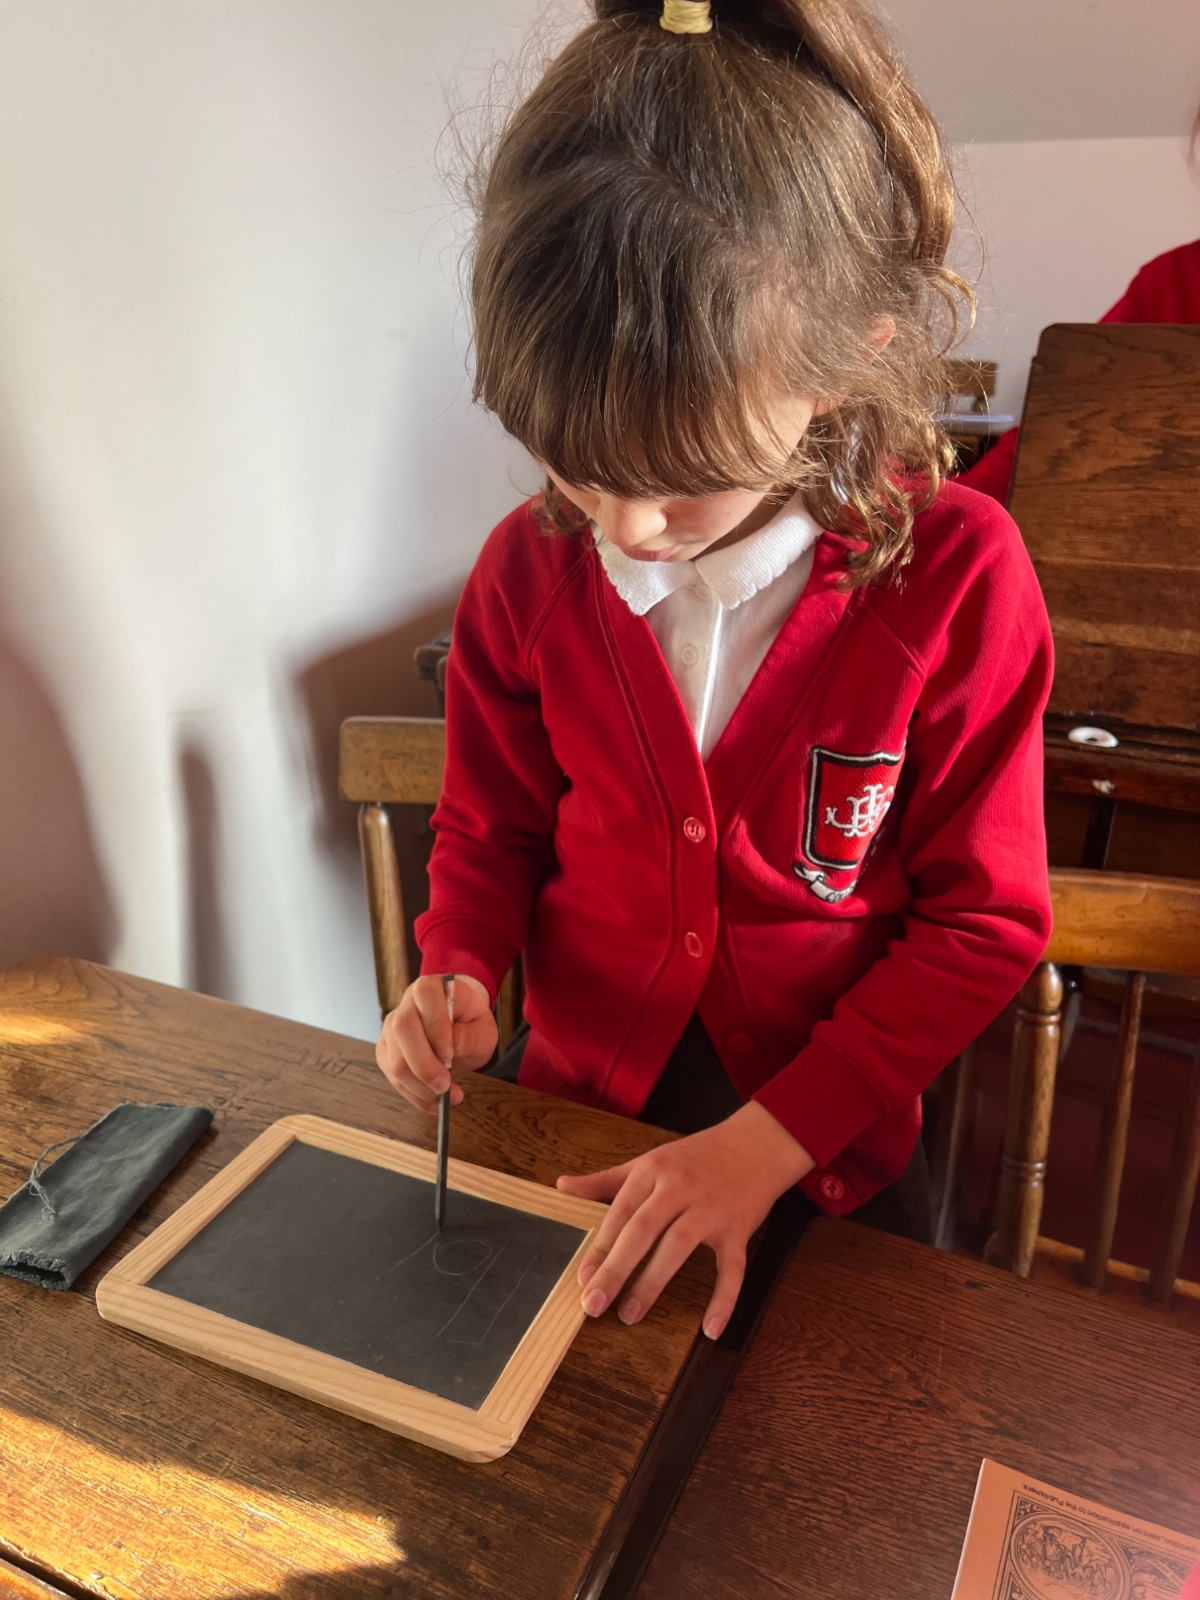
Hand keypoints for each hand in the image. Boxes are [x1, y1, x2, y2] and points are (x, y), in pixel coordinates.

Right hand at [375, 973, 497, 1114]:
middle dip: (423, 1064)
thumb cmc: (470, 1021)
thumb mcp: (483, 1027)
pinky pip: (394, 1078)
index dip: (435, 1027)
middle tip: (445, 1087)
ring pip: (394, 1060)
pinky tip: (435, 1103)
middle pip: (402, 1029)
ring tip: (448, 1097)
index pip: (425, 998)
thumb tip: (445, 1054)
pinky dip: (415, 1095)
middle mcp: (405, 1005)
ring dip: (420, 1086)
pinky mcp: (386, 1052)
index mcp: (430, 988)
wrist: (458, 1022)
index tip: (450, 1054)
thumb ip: (468, 1036)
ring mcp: (390, 1029)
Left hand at [556, 1101, 813, 1339]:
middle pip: (643, 1229)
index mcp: (654, 1171)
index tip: (582, 1279)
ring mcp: (711, 1209)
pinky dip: (724, 1299)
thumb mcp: (648, 1162)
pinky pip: (733, 1268)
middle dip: (616, 1268)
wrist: (755, 1145)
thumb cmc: (694, 1158)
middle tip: (594, 1304)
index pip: (621, 1212)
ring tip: (630, 1314)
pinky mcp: (739, 1229)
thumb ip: (605, 1180)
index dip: (600, 1247)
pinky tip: (710, 1329)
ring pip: (678, 1246)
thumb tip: (562, 1186)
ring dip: (653, 1282)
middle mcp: (680, 1188)